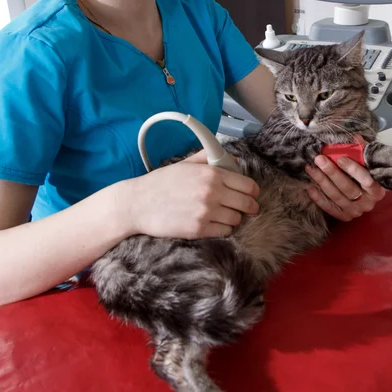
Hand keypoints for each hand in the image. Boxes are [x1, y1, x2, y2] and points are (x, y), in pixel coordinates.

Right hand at [127, 150, 259, 238]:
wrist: (138, 204)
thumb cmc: (160, 183)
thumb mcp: (185, 164)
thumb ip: (210, 159)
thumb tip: (233, 159)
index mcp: (211, 174)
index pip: (247, 185)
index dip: (253, 191)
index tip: (251, 195)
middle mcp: (212, 192)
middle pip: (247, 204)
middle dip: (249, 207)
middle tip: (246, 208)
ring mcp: (206, 212)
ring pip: (237, 219)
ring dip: (234, 218)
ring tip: (224, 215)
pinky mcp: (199, 229)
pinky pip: (225, 232)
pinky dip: (223, 229)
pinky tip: (214, 224)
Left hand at [305, 155, 385, 221]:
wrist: (369, 195)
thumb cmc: (369, 175)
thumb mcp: (369, 163)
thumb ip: (363, 151)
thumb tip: (355, 137)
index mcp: (377, 190)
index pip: (366, 180)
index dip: (352, 169)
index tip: (340, 158)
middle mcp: (367, 203)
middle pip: (348, 188)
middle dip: (332, 172)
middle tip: (319, 159)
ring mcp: (355, 211)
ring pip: (336, 196)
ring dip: (321, 181)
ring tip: (311, 168)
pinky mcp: (344, 216)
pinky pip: (329, 207)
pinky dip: (318, 197)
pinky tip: (309, 186)